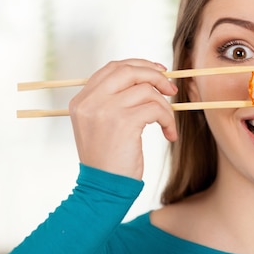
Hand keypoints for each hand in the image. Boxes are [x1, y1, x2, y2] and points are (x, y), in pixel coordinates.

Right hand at [69, 59, 177, 179]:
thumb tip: (149, 77)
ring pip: (146, 90)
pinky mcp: (123, 122)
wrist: (104, 188)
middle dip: (155, 75)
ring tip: (167, 123)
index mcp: (82, 100)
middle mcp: (90, 101)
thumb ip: (114, 100)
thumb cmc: (109, 159)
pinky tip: (169, 134)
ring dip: (165, 106)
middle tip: (171, 89)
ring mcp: (105, 110)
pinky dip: (168, 120)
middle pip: (128, 70)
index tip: (159, 71)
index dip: (139, 65)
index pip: (113, 68)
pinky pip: (156, 109)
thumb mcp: (102, 125)